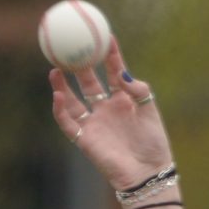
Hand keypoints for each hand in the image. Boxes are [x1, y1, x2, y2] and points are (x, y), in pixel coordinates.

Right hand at [49, 34, 172, 189]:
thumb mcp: (150, 112)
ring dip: (62, 86)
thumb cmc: (153, 145)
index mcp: (124, 100)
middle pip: (88, 83)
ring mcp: (95, 124)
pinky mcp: (85, 139)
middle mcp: (106, 109)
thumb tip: (122, 74)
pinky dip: (60, 110)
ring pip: (72, 101)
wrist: (148, 174)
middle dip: (78, 65)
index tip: (105, 35)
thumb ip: (138, 90)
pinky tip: (58, 95)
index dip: (109, 54)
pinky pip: (68, 123)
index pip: (113, 72)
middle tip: (70, 47)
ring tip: (55, 69)